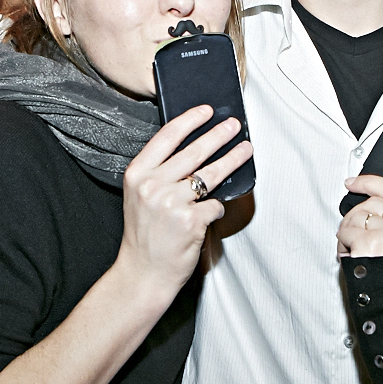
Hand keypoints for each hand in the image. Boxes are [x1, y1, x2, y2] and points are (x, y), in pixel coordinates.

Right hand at [119, 106, 253, 292]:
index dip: (190, 120)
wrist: (143, 272)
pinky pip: (214, 205)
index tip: (207, 111)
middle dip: (218, 135)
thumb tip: (194, 148)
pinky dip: (216, 209)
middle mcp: (152, 185)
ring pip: (210, 175)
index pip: (167, 137)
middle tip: (234, 126)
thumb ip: (159, 172)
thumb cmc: (145, 234)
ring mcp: (171, 203)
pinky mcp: (190, 221)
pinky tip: (212, 213)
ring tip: (245, 150)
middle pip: (194, 151)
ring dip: (232, 160)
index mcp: (137, 174)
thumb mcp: (139, 195)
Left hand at [336, 175, 382, 258]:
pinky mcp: (372, 242)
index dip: (372, 182)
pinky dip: (342, 244)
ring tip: (354, 251)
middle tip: (354, 237)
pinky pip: (347, 231)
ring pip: (357, 215)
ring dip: (347, 232)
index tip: (355, 182)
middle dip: (356, 218)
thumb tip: (370, 202)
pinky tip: (350, 256)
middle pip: (373, 202)